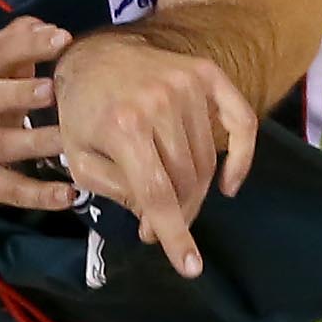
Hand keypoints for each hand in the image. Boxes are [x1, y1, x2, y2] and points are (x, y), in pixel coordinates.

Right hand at [0, 17, 76, 212]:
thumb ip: (15, 49)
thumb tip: (45, 24)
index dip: (25, 44)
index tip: (60, 37)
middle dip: (20, 92)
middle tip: (53, 89)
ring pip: (4, 144)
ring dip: (36, 142)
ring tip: (68, 141)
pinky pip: (12, 189)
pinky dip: (40, 194)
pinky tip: (68, 195)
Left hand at [53, 33, 259, 279]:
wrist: (94, 53)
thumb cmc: (81, 112)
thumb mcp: (79, 158)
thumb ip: (115, 192)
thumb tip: (154, 220)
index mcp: (123, 125)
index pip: (158, 193)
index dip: (175, 234)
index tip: (189, 267)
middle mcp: (159, 102)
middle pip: (186, 181)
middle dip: (178, 214)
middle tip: (160, 226)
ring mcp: (187, 85)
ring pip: (206, 161)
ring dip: (194, 191)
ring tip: (172, 197)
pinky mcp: (206, 74)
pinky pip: (241, 122)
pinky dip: (241, 158)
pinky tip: (228, 183)